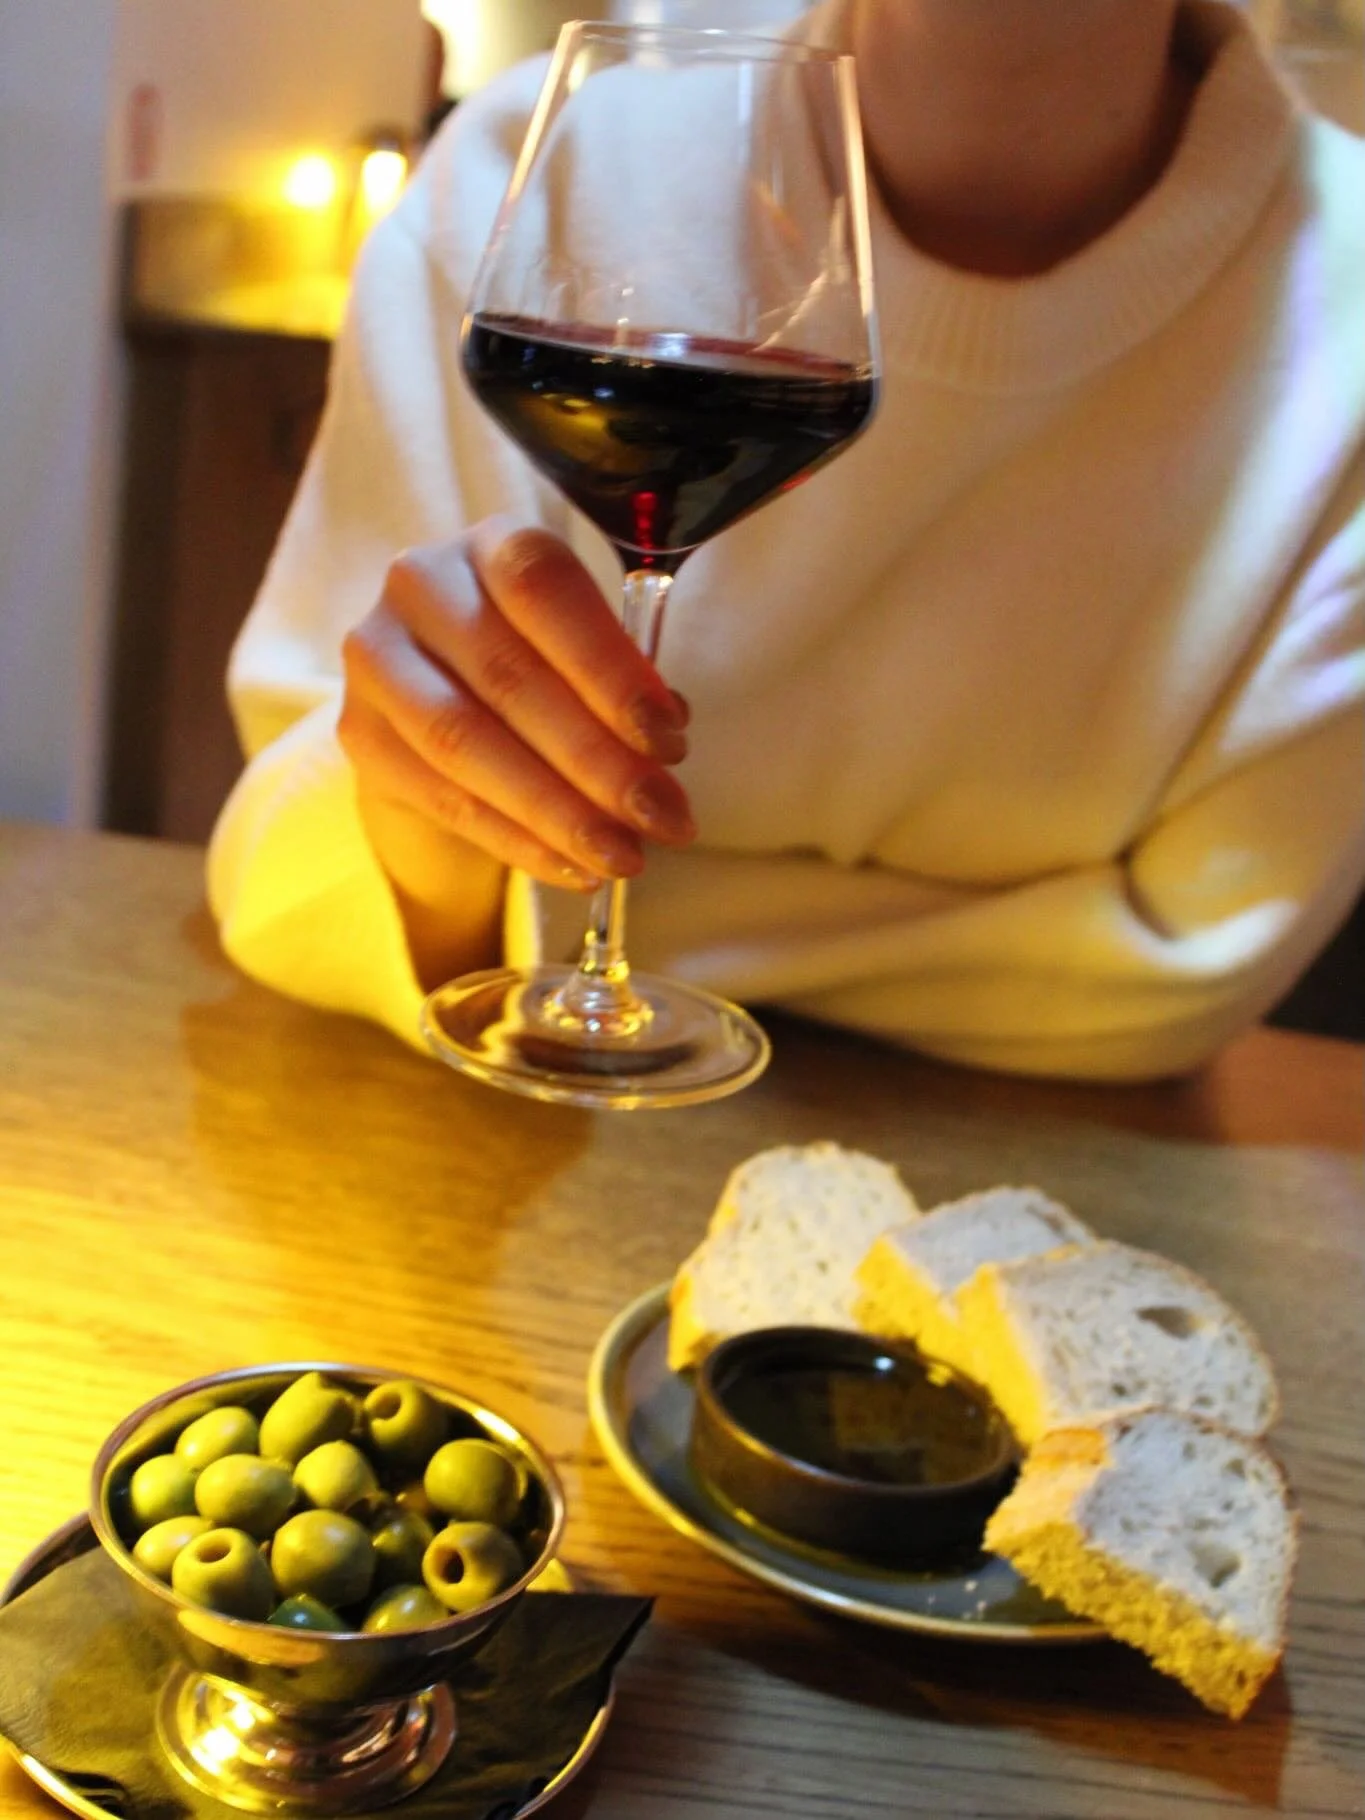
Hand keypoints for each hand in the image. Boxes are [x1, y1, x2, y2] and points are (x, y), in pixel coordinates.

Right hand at [339, 518, 694, 898]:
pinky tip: (572, 868)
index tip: (669, 743)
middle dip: (599, 762)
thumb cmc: (539, 659)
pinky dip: (515, 841)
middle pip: (509, 678)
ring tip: (622, 857)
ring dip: (556, 812)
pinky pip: (442, 797)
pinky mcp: (359, 733)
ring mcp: (377, 658)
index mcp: (492, 545)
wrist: (440, 689)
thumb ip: (626, 684)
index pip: (544, 592)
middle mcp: (421, 585)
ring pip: (466, 742)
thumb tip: (664, 745)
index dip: (609, 669)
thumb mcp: (588, 652)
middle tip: (663, 820)